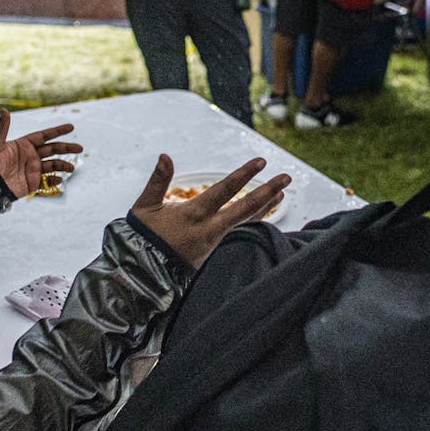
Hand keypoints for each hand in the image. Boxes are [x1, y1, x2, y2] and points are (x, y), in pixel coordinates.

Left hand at [0, 110, 81, 198]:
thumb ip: (2, 128)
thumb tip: (4, 110)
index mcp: (24, 145)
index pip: (44, 136)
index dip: (57, 131)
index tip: (71, 127)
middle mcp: (30, 156)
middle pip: (53, 150)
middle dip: (66, 148)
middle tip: (80, 148)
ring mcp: (32, 170)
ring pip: (53, 165)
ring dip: (63, 165)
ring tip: (72, 168)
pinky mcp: (32, 183)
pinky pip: (47, 182)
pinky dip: (54, 180)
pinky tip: (59, 179)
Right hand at [128, 155, 289, 267]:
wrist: (143, 274)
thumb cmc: (143, 238)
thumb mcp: (145, 207)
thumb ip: (158, 180)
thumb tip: (165, 156)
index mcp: (193, 215)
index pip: (224, 191)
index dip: (243, 175)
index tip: (261, 162)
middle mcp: (209, 229)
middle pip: (245, 209)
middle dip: (267, 192)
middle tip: (286, 177)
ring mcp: (215, 242)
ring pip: (246, 222)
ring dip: (265, 206)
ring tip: (282, 193)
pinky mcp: (216, 251)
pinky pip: (240, 232)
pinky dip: (254, 220)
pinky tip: (264, 212)